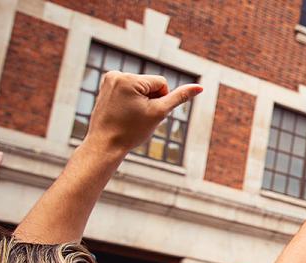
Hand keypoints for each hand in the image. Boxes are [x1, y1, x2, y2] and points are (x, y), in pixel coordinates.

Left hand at [84, 72, 202, 154]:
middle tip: (136, 116)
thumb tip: (200, 87)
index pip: (161, 83)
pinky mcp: (106, 86)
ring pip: (140, 88)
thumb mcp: (159, 112)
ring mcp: (109, 79)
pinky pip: (129, 89)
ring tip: (128, 115)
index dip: (161, 100)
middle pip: (150, 85)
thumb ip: (179, 97)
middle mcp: (116, 74)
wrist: (105, 144)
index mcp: (129, 79)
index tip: (146, 113)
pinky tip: (122, 112)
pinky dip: (130, 100)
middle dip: (149, 100)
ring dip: (140, 101)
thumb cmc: (131, 131)